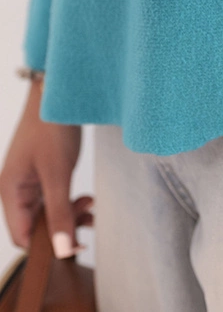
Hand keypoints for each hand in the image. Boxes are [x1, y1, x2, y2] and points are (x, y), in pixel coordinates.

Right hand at [0, 78, 93, 255]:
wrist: (60, 93)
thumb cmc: (51, 126)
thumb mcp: (58, 173)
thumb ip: (60, 213)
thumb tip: (61, 250)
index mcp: (11, 192)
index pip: (22, 236)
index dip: (47, 246)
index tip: (74, 245)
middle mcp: (17, 189)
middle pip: (36, 226)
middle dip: (62, 227)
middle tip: (88, 218)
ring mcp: (30, 181)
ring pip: (48, 213)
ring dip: (70, 215)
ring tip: (91, 206)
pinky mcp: (44, 173)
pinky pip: (55, 198)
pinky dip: (71, 202)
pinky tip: (87, 199)